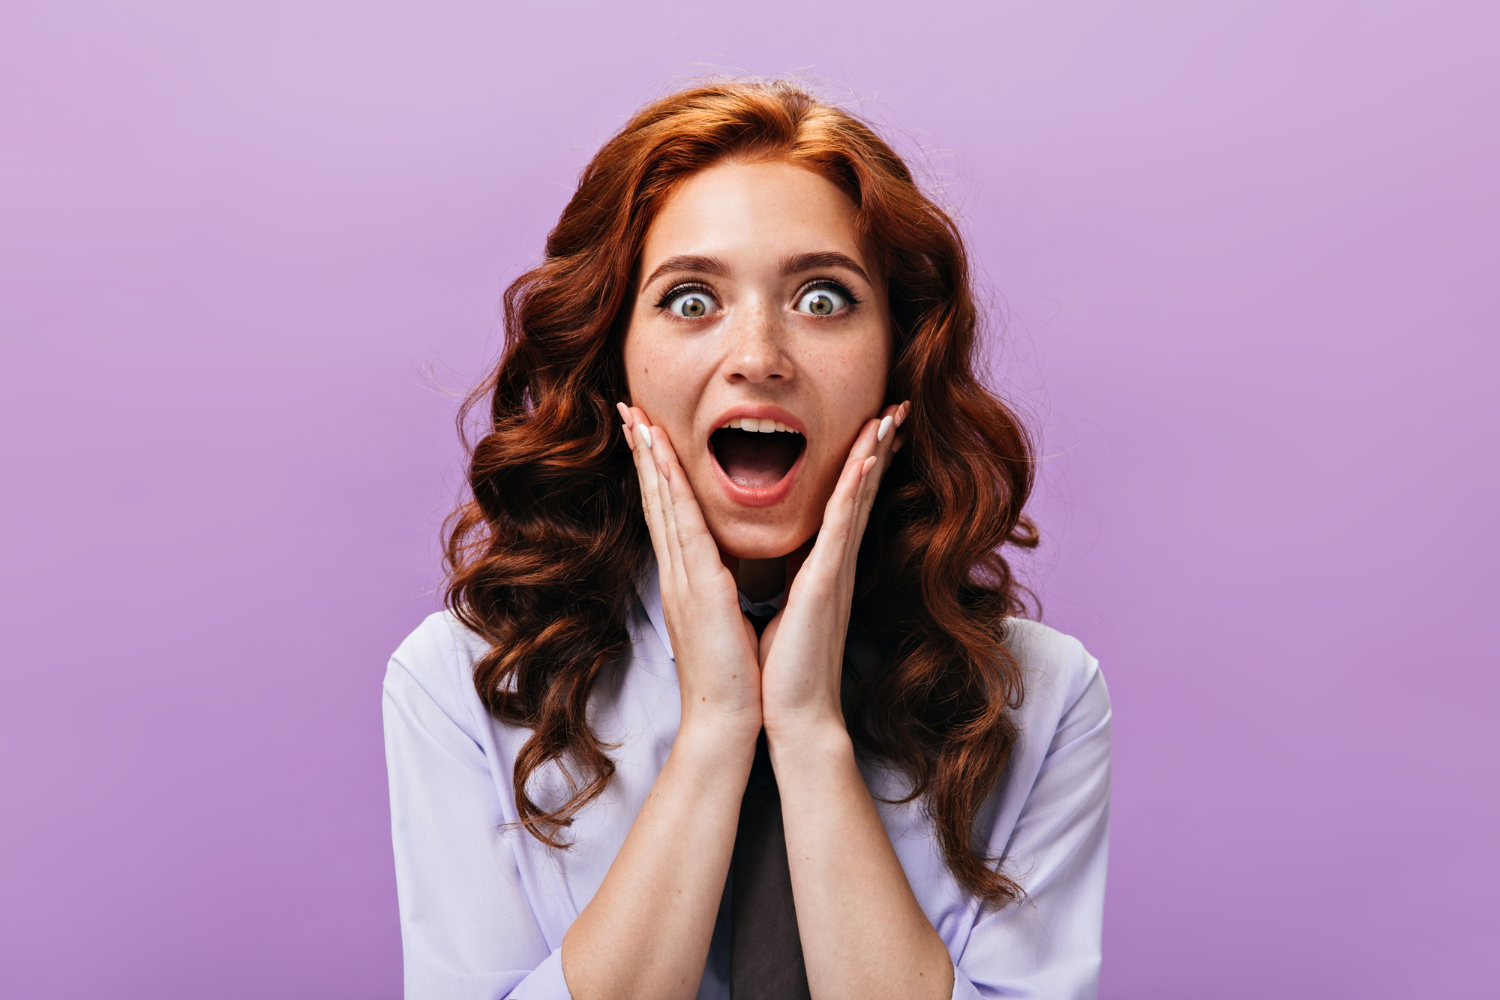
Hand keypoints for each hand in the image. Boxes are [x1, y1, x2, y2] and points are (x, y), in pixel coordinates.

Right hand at [617, 402, 763, 739]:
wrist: (726, 722)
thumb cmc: (733, 676)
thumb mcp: (724, 620)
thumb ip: (719, 588)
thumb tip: (723, 569)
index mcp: (686, 580)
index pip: (667, 514)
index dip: (655, 472)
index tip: (646, 434)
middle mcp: (677, 574)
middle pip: (655, 500)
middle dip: (642, 452)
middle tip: (628, 410)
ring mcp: (683, 579)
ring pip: (664, 506)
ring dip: (652, 459)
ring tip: (640, 419)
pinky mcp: (700, 588)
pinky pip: (686, 527)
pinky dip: (675, 490)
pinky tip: (668, 460)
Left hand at [757, 400, 909, 737]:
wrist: (793, 717)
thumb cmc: (784, 669)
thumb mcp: (784, 608)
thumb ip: (792, 579)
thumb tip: (786, 559)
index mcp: (821, 567)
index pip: (843, 502)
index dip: (858, 462)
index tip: (870, 425)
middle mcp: (835, 563)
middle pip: (860, 491)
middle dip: (877, 446)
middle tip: (895, 405)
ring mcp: (834, 572)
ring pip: (857, 499)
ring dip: (872, 454)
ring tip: (888, 415)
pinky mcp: (826, 585)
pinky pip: (843, 527)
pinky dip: (855, 491)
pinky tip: (866, 459)